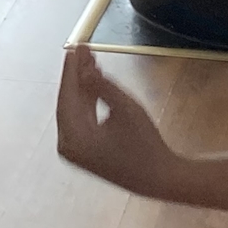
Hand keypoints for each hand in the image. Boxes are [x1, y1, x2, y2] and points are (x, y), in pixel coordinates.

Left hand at [55, 46, 181, 196]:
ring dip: (83, 86)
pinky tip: (95, 83)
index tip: (74, 48)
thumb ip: (102, 87)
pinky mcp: (85, 150)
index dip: (71, 70)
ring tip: (90, 61)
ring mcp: (76, 150)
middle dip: (77, 75)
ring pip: (76, 109)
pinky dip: (89, 101)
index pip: (67, 96)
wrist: (161, 178)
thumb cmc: (146, 147)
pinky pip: (83, 119)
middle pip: (69, 101)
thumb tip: (83, 68)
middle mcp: (68, 146)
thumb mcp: (126, 109)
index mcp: (74, 139)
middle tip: (83, 50)